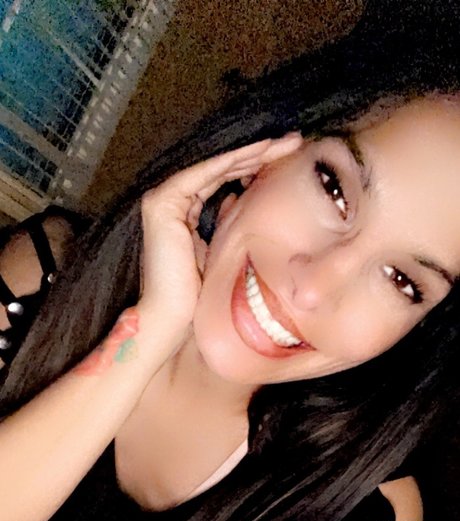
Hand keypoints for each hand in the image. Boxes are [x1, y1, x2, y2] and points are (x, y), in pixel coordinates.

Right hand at [139, 133, 302, 343]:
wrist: (172, 320)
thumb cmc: (196, 299)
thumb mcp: (220, 252)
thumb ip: (226, 225)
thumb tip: (241, 200)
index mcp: (181, 212)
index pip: (223, 180)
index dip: (254, 168)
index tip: (287, 160)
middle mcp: (170, 200)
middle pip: (221, 169)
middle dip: (259, 154)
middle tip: (294, 141)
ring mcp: (164, 200)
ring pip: (216, 166)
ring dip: (252, 152)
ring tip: (284, 143)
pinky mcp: (164, 203)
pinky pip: (205, 174)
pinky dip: (233, 162)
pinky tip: (261, 152)